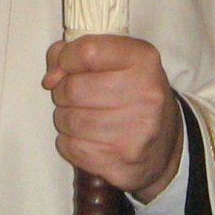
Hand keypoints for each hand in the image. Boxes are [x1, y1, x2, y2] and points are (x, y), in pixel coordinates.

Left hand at [43, 34, 183, 201]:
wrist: (164, 144)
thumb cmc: (132, 93)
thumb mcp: (117, 60)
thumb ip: (77, 53)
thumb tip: (50, 78)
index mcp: (144, 61)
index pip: (87, 51)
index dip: (66, 58)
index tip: (66, 66)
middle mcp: (146, 95)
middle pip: (73, 88)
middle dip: (63, 92)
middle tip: (73, 95)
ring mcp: (136, 132)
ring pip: (69, 120)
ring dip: (65, 118)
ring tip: (80, 116)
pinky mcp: (122, 163)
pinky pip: (72, 147)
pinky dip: (70, 141)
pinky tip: (87, 137)